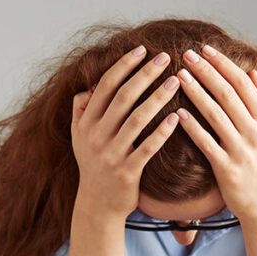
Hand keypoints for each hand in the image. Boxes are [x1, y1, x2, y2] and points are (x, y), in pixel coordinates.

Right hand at [71, 46, 180, 220]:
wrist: (97, 206)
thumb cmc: (94, 166)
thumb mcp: (80, 137)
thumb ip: (81, 110)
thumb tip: (89, 86)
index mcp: (86, 122)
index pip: (105, 85)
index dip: (124, 65)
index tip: (142, 49)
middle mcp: (95, 136)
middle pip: (123, 97)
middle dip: (145, 74)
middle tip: (166, 57)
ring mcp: (110, 155)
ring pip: (136, 119)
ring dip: (157, 97)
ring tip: (176, 81)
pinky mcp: (126, 172)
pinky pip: (147, 148)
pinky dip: (161, 132)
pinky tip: (176, 117)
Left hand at [174, 45, 256, 222]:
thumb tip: (253, 73)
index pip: (244, 83)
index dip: (223, 64)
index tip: (205, 49)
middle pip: (228, 94)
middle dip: (206, 71)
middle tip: (186, 54)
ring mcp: (242, 151)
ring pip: (216, 115)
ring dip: (196, 93)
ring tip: (178, 76)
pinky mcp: (227, 169)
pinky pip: (206, 143)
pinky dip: (192, 127)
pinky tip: (177, 113)